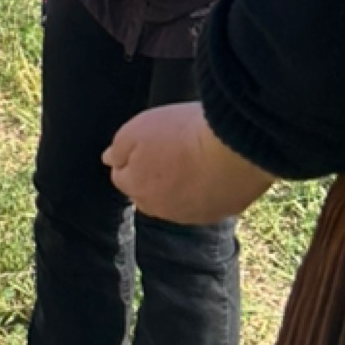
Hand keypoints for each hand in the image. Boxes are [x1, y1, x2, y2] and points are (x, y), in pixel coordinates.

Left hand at [105, 100, 274, 224]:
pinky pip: (211, 200)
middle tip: (173, 150)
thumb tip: (109, 160)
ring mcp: (195, 214)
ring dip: (183, 185)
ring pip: (180, 200)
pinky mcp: (225, 211)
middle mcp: (162, 209)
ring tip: (197, 159)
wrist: (236, 149)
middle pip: (150, 192)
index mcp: (137, 188)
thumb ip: (118, 148)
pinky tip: (218, 169)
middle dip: (154, 176)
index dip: (132, 158)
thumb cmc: (183, 135)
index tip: (148, 144)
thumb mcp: (136, 130)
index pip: (122, 177)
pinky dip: (210, 189)